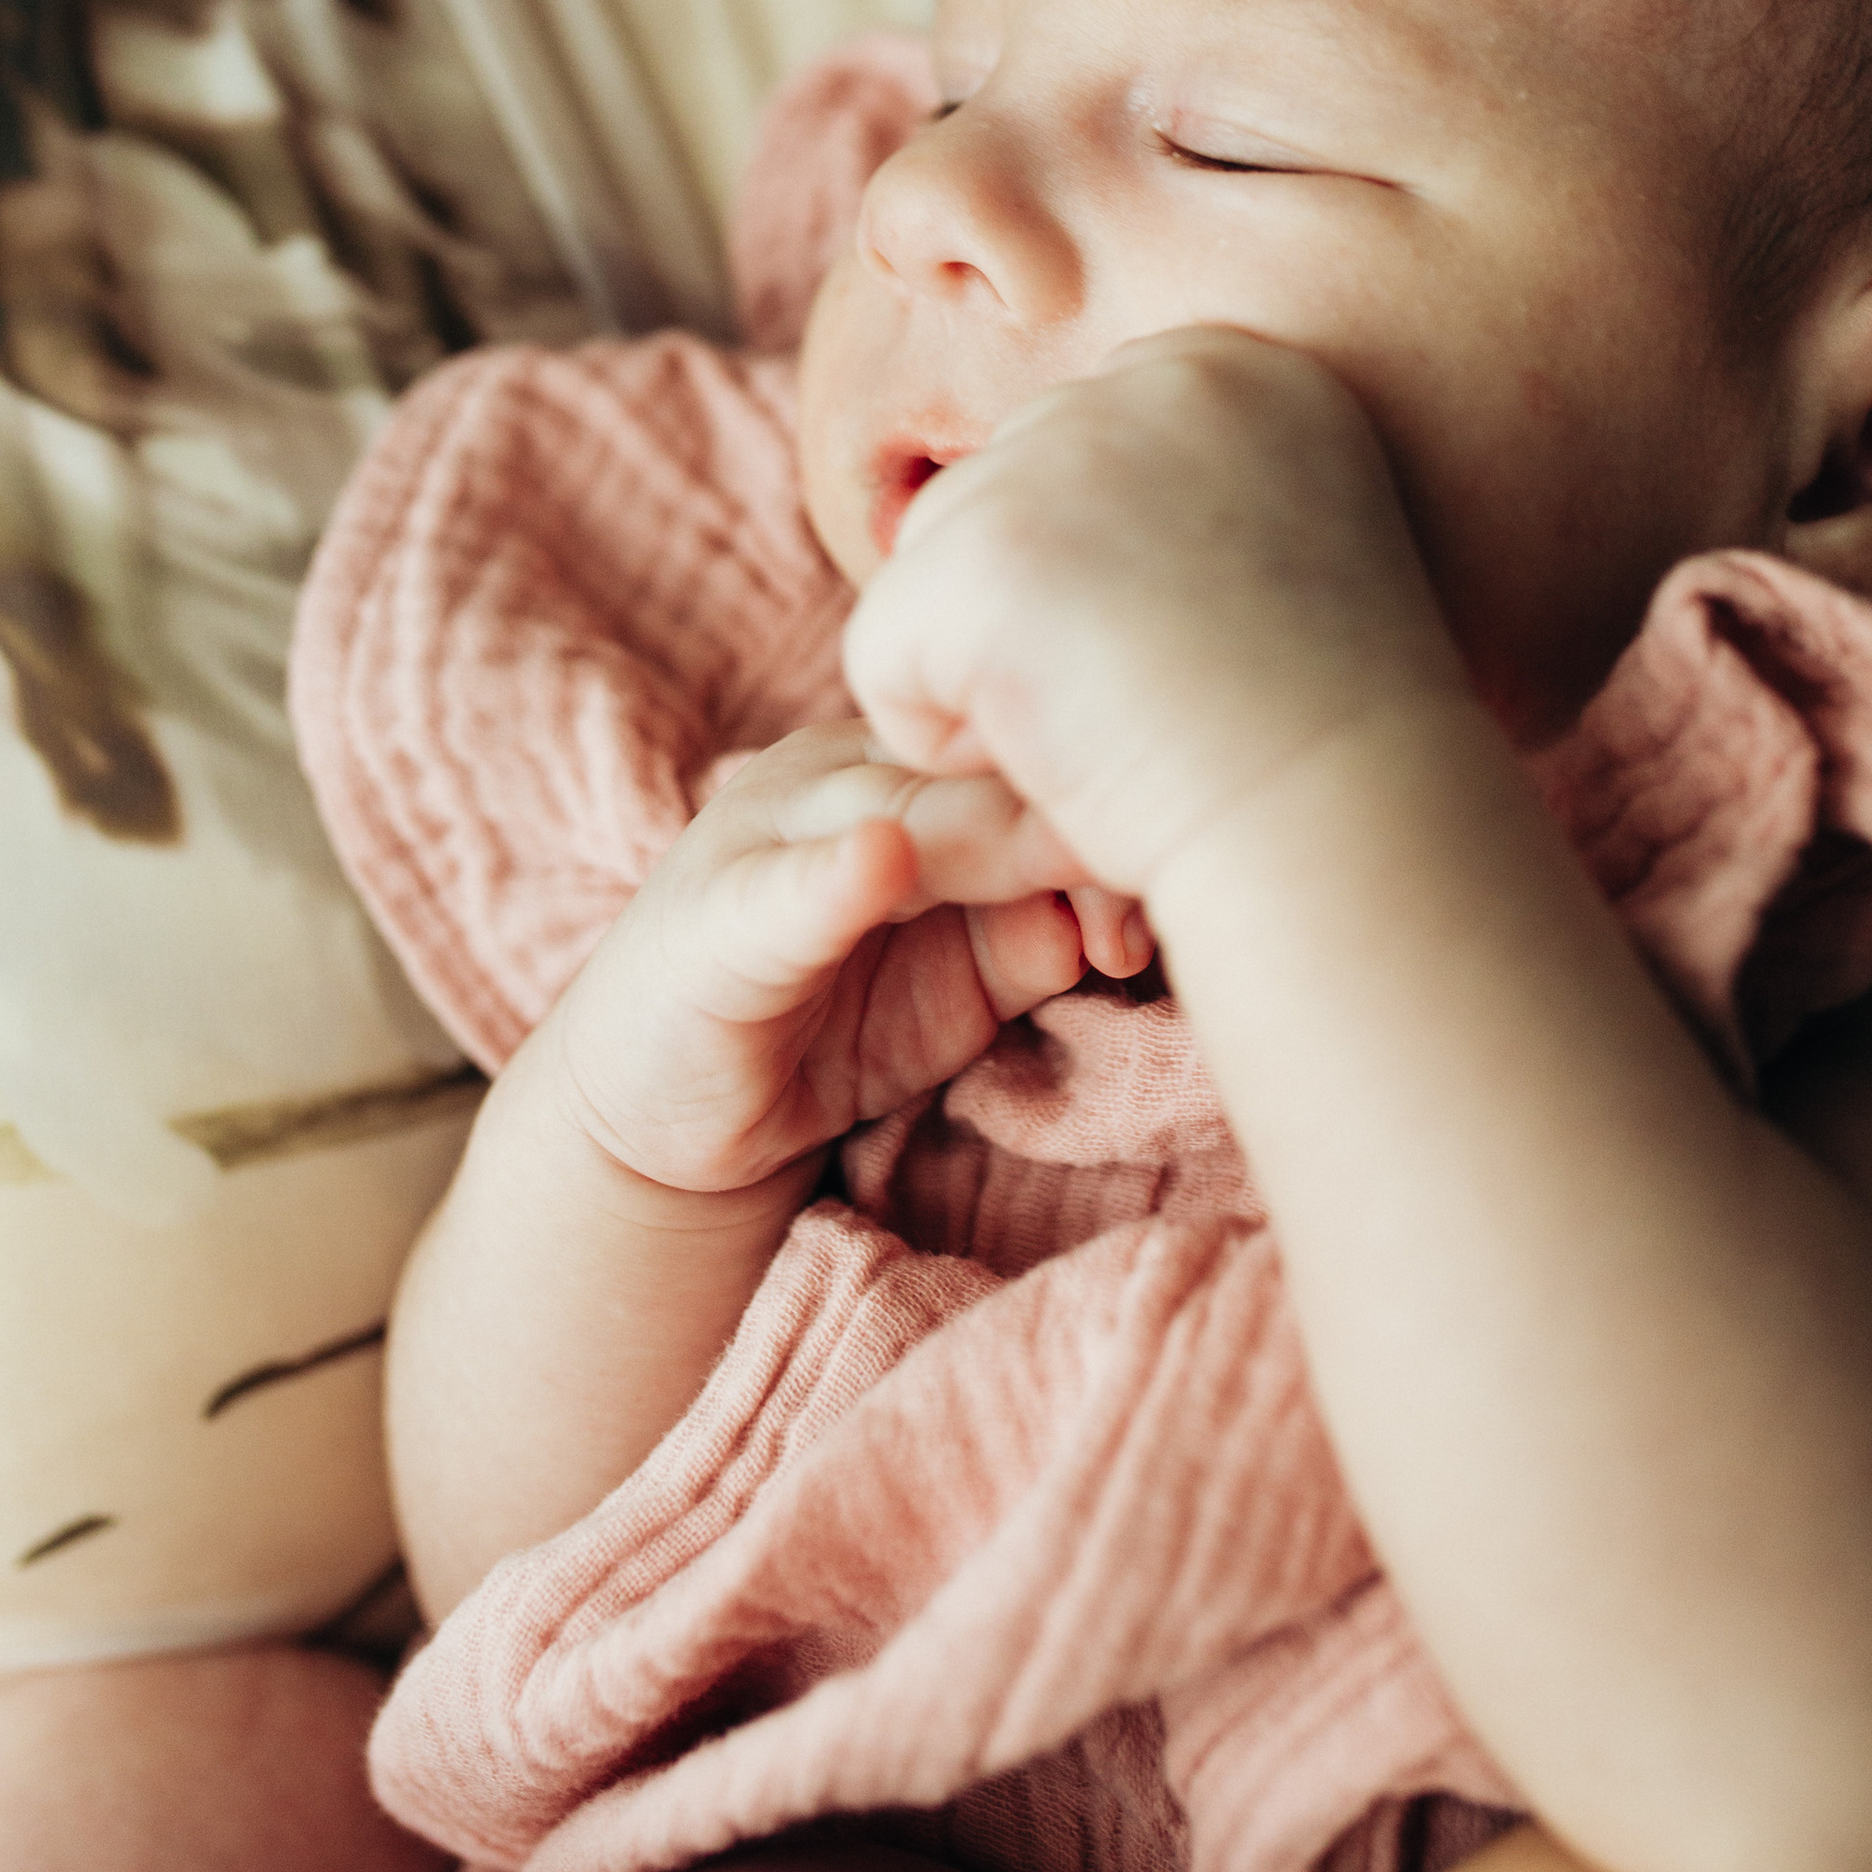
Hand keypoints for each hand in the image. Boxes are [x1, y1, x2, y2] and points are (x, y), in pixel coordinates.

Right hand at [550, 726, 1149, 1196]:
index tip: (1200, 858)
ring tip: (1067, 866)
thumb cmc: (837, 1028)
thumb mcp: (971, 977)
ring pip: (903, 815)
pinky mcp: (713, 917)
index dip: (1111, 799)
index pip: (1027, 752)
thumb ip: (1047, 927)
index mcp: (902, 764)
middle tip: (1156, 891)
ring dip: (991, 842)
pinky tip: (882, 863)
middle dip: (1077, 831)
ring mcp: (767, 834)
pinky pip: (787, 886)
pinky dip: (837, 873)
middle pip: (980, 774)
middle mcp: (835, 774)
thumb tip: (1135, 909)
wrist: (671, 1118)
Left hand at [841, 329, 1468, 906]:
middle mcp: (1144, 378)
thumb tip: (1044, 535)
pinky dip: (952, 747)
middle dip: (1047, 629)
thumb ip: (1165, 510)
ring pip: (931, 578)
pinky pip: (883, 660)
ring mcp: (1057, 454)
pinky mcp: (978, 551)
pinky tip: (1070, 755)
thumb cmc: (1325, 745)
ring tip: (1129, 724)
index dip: (1113, 594)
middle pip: (992, 505)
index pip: (1075, 467)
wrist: (1346, 828)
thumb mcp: (1280, 563)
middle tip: (1168, 699)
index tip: (1211, 655)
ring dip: (998, 683)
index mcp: (1237, 368)